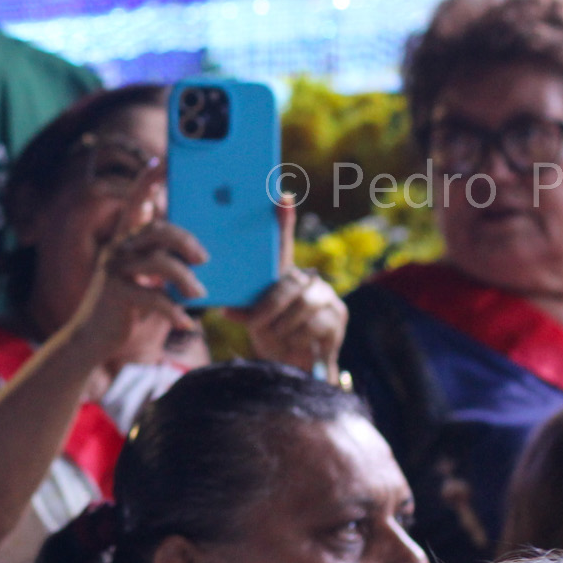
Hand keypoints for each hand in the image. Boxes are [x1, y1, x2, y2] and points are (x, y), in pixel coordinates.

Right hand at [66, 164, 206, 360]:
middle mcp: (118, 248)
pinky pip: (151, 298)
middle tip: (205, 258)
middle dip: (186, 241)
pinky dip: (173, 311)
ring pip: (157, 263)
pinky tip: (185, 323)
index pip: (136, 201)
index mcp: (126, 239)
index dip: (148, 179)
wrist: (93, 337)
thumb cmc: (128, 305)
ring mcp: (115, 270)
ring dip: (184, 279)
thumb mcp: (147, 278)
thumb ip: (165, 259)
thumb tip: (205, 252)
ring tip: (199, 294)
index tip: (164, 160)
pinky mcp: (116, 295)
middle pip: (158, 230)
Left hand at [230, 195, 346, 374]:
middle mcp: (308, 280)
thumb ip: (242, 309)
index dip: (283, 218)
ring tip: (278, 338)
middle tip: (257, 325)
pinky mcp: (339, 318)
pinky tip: (296, 345)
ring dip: (282, 329)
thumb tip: (223, 309)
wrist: (294, 368)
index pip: (284, 241)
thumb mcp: (252, 320)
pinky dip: (298, 340)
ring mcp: (327, 297)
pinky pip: (314, 327)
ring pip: (300, 309)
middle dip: (267, 310)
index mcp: (284, 275)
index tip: (281, 194)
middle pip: (287, 286)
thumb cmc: (270, 337)